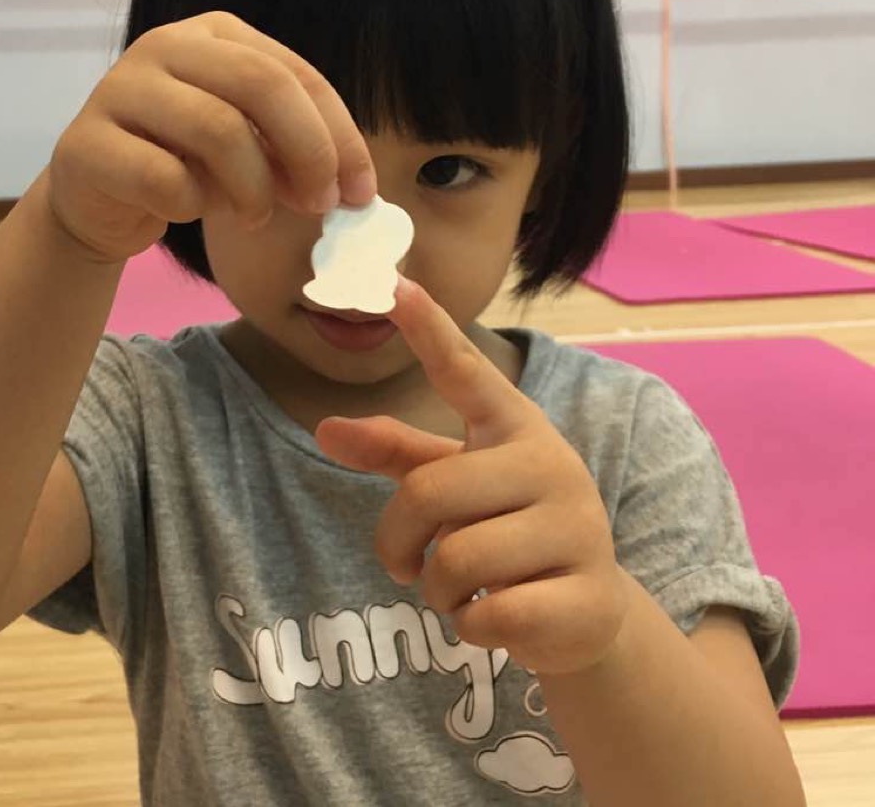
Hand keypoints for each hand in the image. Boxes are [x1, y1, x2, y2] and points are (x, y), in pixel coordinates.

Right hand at [46, 11, 377, 262]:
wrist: (98, 200)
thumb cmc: (186, 166)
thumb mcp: (250, 148)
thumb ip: (294, 148)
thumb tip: (353, 186)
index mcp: (216, 33)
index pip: (296, 74)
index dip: (339, 136)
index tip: (361, 193)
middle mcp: (166, 44)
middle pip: (262, 86)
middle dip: (307, 152)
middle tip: (320, 205)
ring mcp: (120, 88)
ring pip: (217, 129)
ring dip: (252, 188)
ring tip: (254, 216)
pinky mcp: (86, 142)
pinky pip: (163, 178)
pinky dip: (191, 205)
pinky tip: (188, 210)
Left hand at [315, 276, 628, 676]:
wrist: (586, 613)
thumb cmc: (506, 531)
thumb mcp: (454, 486)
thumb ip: (396, 454)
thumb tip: (325, 428)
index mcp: (513, 427)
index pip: (465, 372)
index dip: (428, 330)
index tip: (394, 283)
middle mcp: (550, 464)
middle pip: (427, 494)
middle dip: (399, 542)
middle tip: (409, 565)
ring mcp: (576, 529)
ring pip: (455, 562)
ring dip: (437, 591)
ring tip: (464, 591)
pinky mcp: (586, 595)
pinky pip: (487, 616)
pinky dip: (470, 628)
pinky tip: (496, 620)